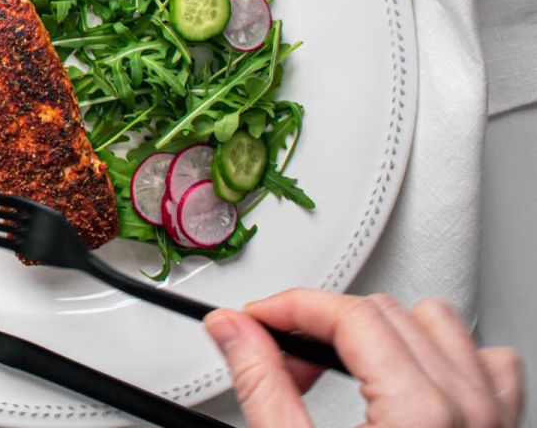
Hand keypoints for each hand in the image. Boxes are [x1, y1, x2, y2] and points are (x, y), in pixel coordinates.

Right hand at [205, 290, 523, 426]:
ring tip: (344, 372)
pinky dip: (450, 360)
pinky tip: (410, 380)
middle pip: (384, 311)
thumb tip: (231, 330)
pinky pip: (492, 366)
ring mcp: (494, 420)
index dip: (288, 308)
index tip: (254, 321)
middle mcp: (469, 409)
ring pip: (442, 325)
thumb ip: (262, 387)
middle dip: (323, 329)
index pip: (345, 314)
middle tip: (284, 366)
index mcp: (419, 411)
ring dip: (386, 334)